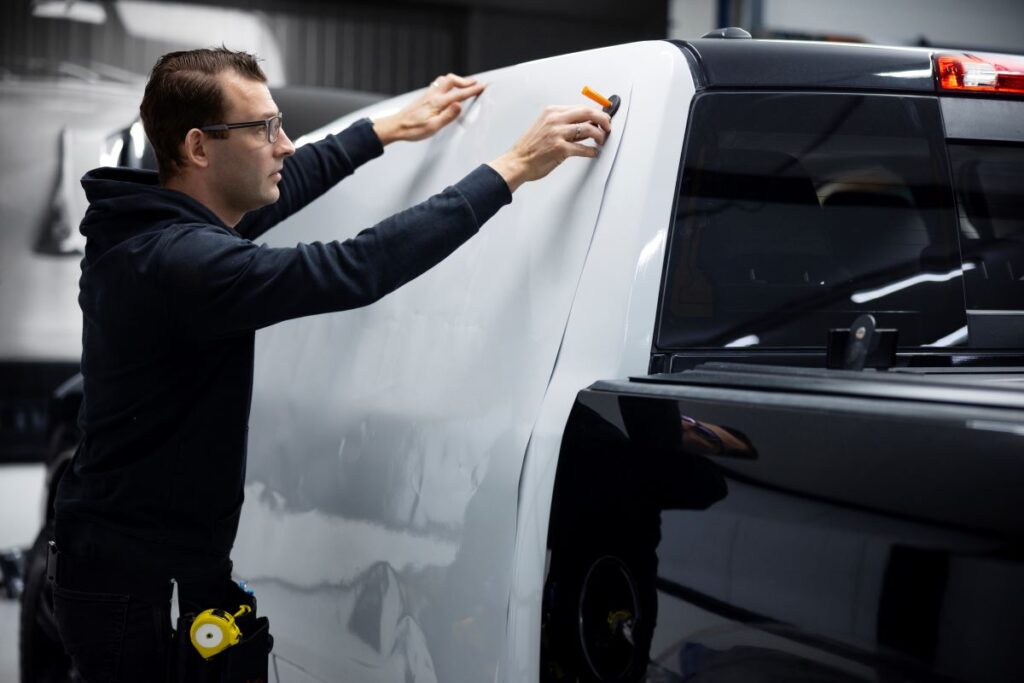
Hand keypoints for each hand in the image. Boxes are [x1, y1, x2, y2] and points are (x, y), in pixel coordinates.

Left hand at [373, 74, 485, 144]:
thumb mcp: (433, 127)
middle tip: (476, 83)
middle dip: (465, 81)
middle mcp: (433, 95)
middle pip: (451, 80)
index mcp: (437, 103)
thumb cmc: (413, 129)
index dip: (472, 90)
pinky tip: (448, 87)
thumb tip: (459, 105)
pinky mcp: (424, 96)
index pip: (459, 94)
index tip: (482, 86)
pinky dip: (448, 82)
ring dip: (456, 80)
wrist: (396, 126)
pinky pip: (439, 83)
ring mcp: (428, 94)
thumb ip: (448, 115)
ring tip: (465, 83)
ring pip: (444, 80)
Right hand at [487, 106, 611, 192]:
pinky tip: (594, 153)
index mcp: (552, 112)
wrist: (517, 162)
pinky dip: (592, 151)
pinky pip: (584, 149)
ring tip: (601, 141)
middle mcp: (555, 119)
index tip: (603, 118)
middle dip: (603, 119)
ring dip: (600, 135)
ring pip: (589, 129)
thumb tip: (586, 126)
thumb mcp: (545, 128)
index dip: (596, 112)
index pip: (580, 107)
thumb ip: (564, 125)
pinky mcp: (560, 149)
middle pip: (588, 113)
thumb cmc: (530, 148)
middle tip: (608, 127)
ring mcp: (558, 133)